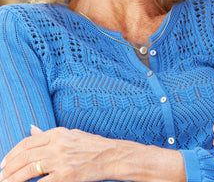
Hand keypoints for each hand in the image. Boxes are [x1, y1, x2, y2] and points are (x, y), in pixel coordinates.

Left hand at [0, 125, 127, 181]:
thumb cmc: (91, 145)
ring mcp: (62, 160)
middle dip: (8, 169)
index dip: (12, 154)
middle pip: (25, 156)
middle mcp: (58, 144)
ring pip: (29, 170)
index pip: (27, 142)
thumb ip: (48, 134)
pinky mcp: (67, 175)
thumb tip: (30, 128)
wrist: (112, 155)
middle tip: (1, 177)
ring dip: (13, 179)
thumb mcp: (70, 134)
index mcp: (58, 133)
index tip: (4, 164)